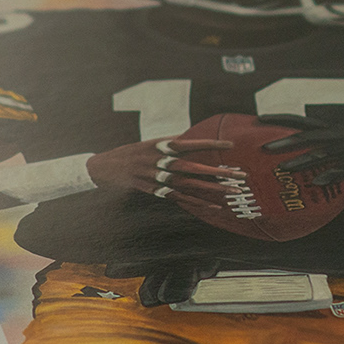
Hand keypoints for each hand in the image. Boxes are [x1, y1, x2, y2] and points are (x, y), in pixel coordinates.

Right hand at [86, 136, 238, 214]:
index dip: (211, 143)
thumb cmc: (130, 152)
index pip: (191, 143)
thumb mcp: (150, 142)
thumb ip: (171, 140)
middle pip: (194, 167)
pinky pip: (179, 198)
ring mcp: (157, 179)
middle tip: (239, 175)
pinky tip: (214, 206)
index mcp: (161, 145)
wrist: (104, 168)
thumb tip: (189, 137)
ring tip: (232, 192)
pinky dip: (198, 203)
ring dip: (212, 190)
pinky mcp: (155, 192)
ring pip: (189, 185)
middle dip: (218, 172)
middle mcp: (160, 162)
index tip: (231, 144)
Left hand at [257, 113, 343, 184]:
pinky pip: (342, 170)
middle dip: (286, 141)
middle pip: (308, 136)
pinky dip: (329, 175)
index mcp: (329, 127)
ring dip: (302, 161)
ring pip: (322, 154)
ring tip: (284, 169)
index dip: (280, 118)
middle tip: (264, 148)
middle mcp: (337, 134)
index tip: (259, 118)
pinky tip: (316, 183)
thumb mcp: (336, 140)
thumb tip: (292, 148)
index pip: (300, 119)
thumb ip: (317, 143)